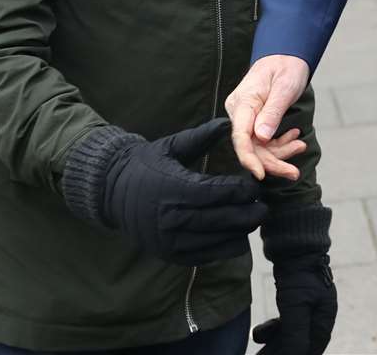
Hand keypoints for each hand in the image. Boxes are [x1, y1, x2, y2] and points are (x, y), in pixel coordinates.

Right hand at [97, 118, 281, 264]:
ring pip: (217, 240)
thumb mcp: (172, 146)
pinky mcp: (169, 254)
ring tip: (253, 219)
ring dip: (240, 231)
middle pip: (223, 219)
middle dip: (249, 213)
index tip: (257, 185)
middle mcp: (170, 217)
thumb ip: (202, 137)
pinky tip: (237, 236)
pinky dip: (225, 247)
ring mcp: (168, 240)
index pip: (219, 193)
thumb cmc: (147, 164)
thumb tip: (229, 122)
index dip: (243, 191)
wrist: (111, 192)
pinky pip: (205, 255)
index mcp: (173, 187)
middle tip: (265, 206)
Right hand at [227, 54, 312, 178]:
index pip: (240, 136)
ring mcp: (246, 118)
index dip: (249, 158)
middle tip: (294, 173)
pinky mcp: (255, 121)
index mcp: (242, 103)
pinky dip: (280, 144)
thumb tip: (262, 138)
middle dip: (273, 162)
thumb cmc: (286, 67)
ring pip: (260, 146)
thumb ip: (273, 112)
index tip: (261, 174)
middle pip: (251, 146)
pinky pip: (265, 140)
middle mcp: (240, 113)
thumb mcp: (284, 88)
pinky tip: (294, 138)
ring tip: (300, 145)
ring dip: (280, 153)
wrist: (287, 56)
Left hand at [253, 255, 336, 353]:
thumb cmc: (300, 274)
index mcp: (324, 320)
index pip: (309, 350)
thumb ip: (295, 333)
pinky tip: (260, 333)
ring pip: (291, 335)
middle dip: (279, 352)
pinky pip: (286, 325)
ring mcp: (309, 309)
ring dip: (274, 344)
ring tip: (257, 340)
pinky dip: (273, 332)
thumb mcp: (296, 305)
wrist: (296, 244)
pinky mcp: (298, 302)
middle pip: (299, 344)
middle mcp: (319, 317)